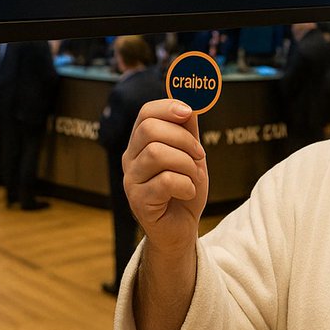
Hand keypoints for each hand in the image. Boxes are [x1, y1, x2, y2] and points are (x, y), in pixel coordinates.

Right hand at [123, 100, 208, 257]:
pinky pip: (165, 181)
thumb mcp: (191, 154)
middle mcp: (130, 158)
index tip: (188, 113)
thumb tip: (191, 101)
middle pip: (149, 129)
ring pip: (157, 153)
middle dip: (183, 139)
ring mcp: (131, 180)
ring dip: (186, 164)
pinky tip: (187, 192)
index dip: (168, 107)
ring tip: (193, 177)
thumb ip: (188, 129)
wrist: (182, 228)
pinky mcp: (138, 201)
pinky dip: (186, 185)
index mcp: (140, 142)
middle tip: (199, 155)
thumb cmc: (185, 188)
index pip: (145, 113)